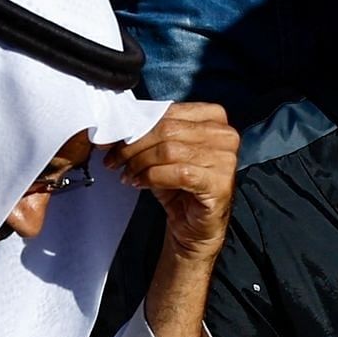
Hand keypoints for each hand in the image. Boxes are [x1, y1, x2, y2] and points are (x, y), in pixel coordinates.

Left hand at [112, 102, 237, 254]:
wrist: (195, 224)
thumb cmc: (181, 186)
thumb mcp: (162, 153)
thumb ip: (146, 135)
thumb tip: (116, 127)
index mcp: (213, 117)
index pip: (168, 112)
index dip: (135, 124)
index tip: (112, 138)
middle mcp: (224, 135)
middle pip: (167, 130)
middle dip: (133, 145)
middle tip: (115, 158)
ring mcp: (225, 159)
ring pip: (169, 151)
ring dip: (140, 163)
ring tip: (127, 174)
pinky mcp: (219, 183)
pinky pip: (178, 173)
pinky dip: (152, 177)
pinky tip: (140, 183)